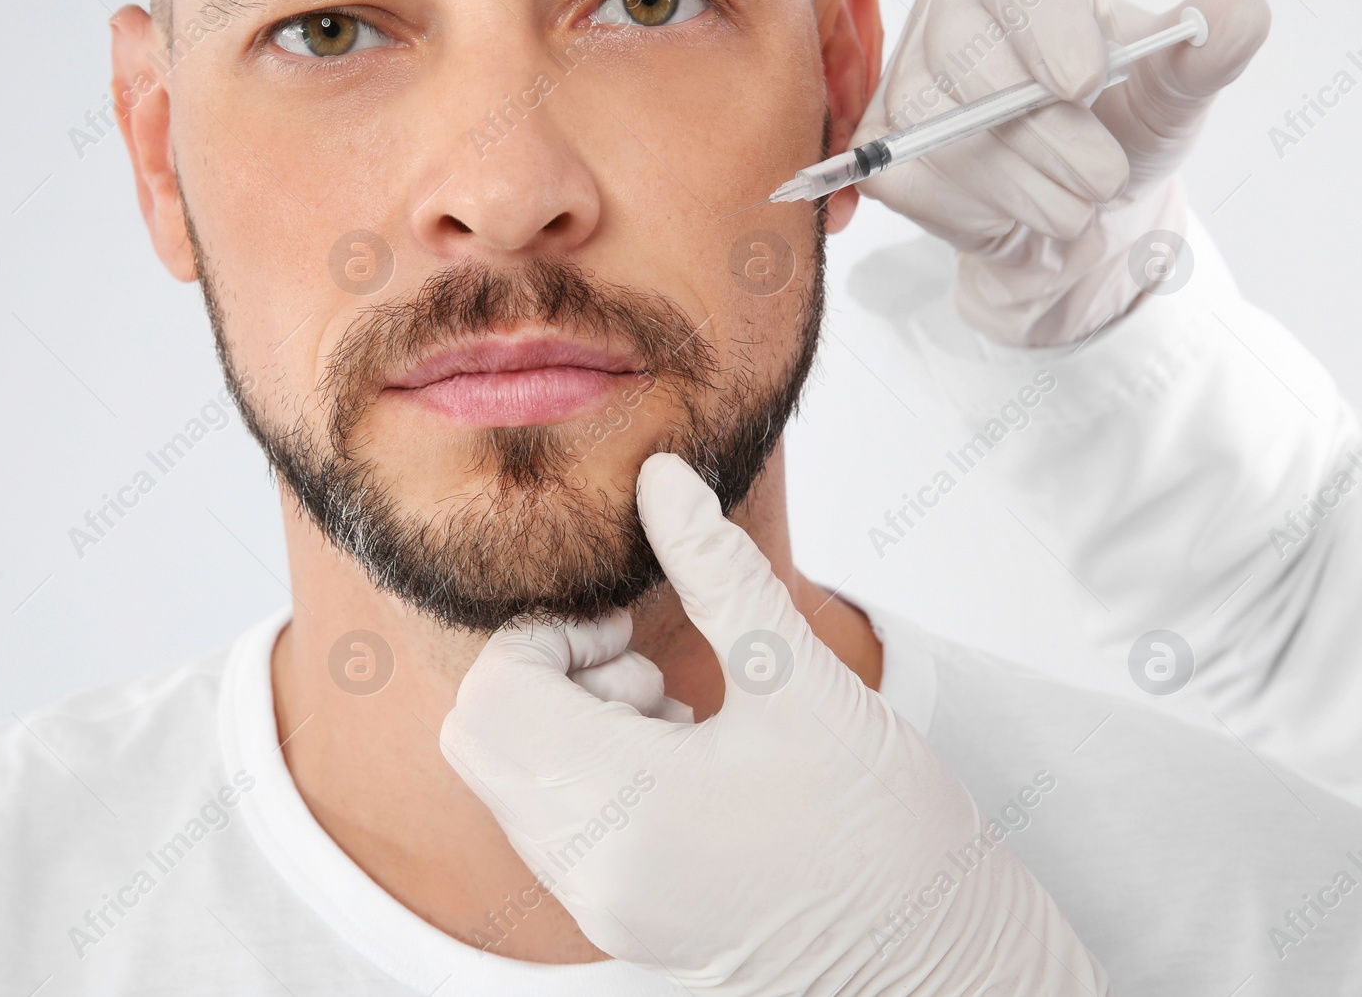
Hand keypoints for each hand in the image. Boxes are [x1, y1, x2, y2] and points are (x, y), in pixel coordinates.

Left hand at [440, 453, 1109, 994]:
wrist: (945, 963)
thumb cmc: (888, 830)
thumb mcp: (801, 682)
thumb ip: (717, 572)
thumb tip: (662, 478)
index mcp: (626, 810)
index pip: (495, 696)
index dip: (543, 636)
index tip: (623, 625)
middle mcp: (593, 872)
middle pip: (483, 743)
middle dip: (544, 677)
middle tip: (641, 663)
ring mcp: (602, 909)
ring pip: (511, 789)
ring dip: (567, 726)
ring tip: (674, 715)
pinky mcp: (622, 924)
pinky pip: (553, 832)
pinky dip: (586, 775)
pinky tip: (680, 761)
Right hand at [853, 0, 1269, 345]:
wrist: (1070, 205)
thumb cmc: (1114, 128)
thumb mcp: (1171, 93)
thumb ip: (1206, 52)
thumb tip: (1240, 14)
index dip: (1049, 30)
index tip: (1083, 84)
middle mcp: (951, 17)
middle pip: (971, 61)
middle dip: (1045, 132)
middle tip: (1103, 176)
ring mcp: (907, 84)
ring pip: (943, 131)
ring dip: (1024, 182)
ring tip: (1073, 203)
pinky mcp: (886, 152)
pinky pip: (919, 179)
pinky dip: (982, 208)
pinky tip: (1017, 210)